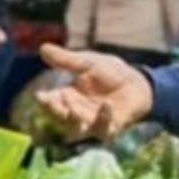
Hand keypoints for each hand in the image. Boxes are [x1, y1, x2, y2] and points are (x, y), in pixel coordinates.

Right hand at [35, 44, 152, 142]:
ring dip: (73, 118)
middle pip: (60, 117)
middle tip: (51, 101)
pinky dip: (103, 118)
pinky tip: (106, 105)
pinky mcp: (110, 129)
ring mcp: (92, 123)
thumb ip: (66, 60)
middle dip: (54, 111)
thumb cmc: (110, 73)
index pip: (50, 102)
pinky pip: (103, 130)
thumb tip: (43, 48)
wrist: (138, 83)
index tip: (39, 95)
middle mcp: (76, 113)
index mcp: (67, 97)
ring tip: (72, 105)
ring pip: (77, 128)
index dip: (44, 101)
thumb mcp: (87, 62)